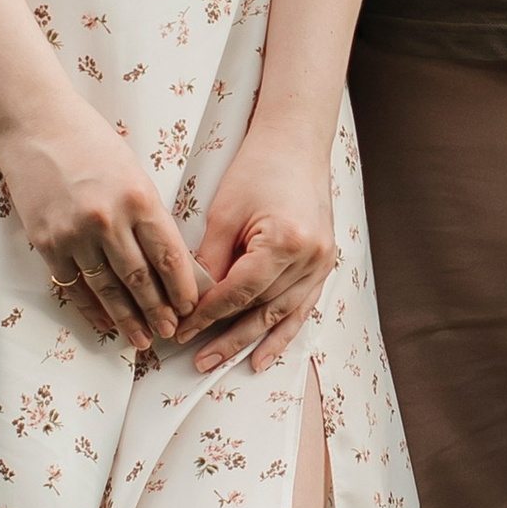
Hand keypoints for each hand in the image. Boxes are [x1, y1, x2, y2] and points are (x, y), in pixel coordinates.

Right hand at [0, 111, 209, 349]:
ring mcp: (74, 234)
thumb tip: (167, 261)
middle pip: (140, 279)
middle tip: (171, 333)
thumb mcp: (133, 172)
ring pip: (107, 289)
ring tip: (142, 339)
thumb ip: (147, 215)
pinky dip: (90, 308)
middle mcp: (108, 219)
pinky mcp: (47, 242)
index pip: (169, 256)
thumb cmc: (90, 143)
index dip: (182, 288)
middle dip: (158, 311)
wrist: (35, 125)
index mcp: (139, 198)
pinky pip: (73, 286)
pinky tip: (104, 323)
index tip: (191, 307)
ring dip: (127, 318)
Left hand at [180, 125, 338, 375]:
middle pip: (261, 310)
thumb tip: (192, 301)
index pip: (238, 293)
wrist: (297, 143)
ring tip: (222, 364)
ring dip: (251, 342)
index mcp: (284, 242)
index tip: (182, 329)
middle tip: (197, 361)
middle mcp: (310, 259)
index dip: (207, 315)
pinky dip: (282, 334)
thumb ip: (210, 261)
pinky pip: (302, 309)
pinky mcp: (324, 265)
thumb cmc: (259, 168)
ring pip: (282, 316)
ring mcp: (322, 264)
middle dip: (226, 338)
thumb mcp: (224, 213)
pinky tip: (263, 357)